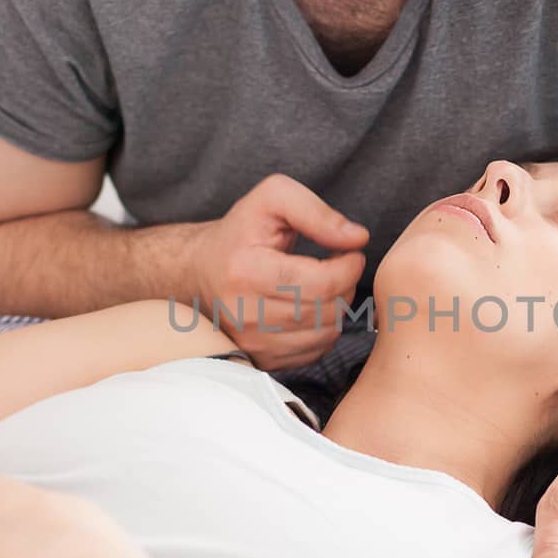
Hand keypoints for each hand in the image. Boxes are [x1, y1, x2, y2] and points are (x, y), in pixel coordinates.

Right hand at [193, 173, 369, 371]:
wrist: (199, 271)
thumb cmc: (241, 232)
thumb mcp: (272, 199)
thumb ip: (316, 212)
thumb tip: (358, 238)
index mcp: (246, 271)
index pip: (321, 283)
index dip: (349, 268)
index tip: (352, 254)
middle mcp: (245, 313)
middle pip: (325, 311)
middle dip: (346, 287)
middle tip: (341, 268)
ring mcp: (250, 341)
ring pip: (324, 335)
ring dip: (339, 310)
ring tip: (327, 286)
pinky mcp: (259, 358)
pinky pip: (313, 352)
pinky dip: (324, 330)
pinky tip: (313, 307)